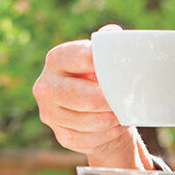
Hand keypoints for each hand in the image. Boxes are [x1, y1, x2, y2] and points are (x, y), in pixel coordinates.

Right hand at [32, 27, 139, 167]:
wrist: (92, 110)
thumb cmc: (100, 78)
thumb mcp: (102, 56)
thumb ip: (106, 42)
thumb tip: (113, 35)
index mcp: (56, 58)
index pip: (85, 58)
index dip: (107, 65)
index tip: (125, 71)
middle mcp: (46, 85)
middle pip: (87, 97)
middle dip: (112, 100)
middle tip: (129, 99)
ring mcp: (49, 113)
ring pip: (91, 121)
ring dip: (113, 119)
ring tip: (125, 112)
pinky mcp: (61, 136)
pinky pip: (90, 138)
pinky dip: (108, 134)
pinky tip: (116, 126)